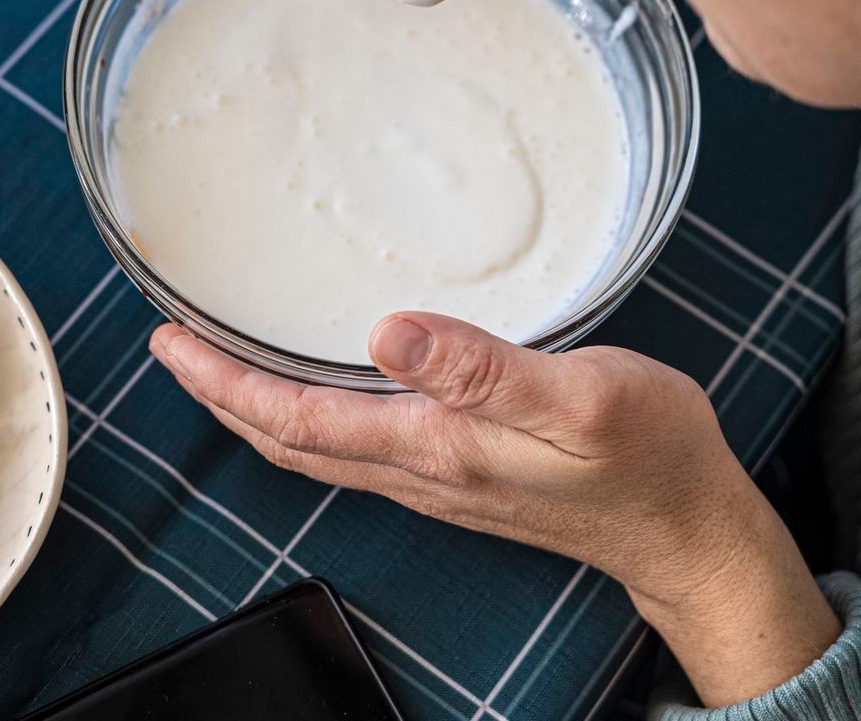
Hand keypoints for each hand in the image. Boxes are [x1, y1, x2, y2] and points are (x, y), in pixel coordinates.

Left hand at [150, 312, 841, 703]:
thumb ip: (479, 368)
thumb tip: (387, 332)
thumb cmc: (646, 456)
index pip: (297, 418)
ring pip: (319, 449)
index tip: (173, 341)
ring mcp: (438, 481)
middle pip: (290, 439)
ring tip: (225, 366)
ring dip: (261, 409)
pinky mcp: (462, 478)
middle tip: (175, 346)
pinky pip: (358, 450)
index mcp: (435, 446)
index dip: (226, 381)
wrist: (686, 529)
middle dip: (222, 395)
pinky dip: (311, 419)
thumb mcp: (577, 397)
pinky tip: (319, 392)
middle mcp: (422, 470)